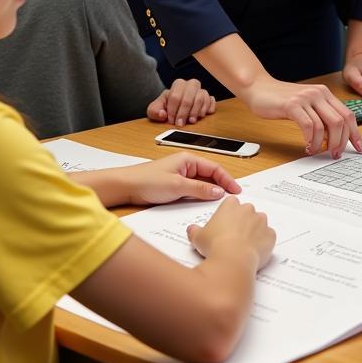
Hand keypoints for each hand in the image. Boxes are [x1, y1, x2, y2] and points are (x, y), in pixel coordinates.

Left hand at [125, 153, 240, 206]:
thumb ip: (200, 189)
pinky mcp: (174, 185)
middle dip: (222, 185)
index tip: (236, 191)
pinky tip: (204, 203)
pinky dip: (201, 195)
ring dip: (212, 191)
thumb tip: (219, 192)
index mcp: (188, 159)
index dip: (228, 179)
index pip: (215, 168)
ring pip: (202, 183)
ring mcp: (180, 175)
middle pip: (210, 175)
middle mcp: (186, 165)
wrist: (125, 187)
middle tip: (232, 198)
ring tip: (222, 202)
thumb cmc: (147, 180)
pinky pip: (193, 189)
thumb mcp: (178, 186)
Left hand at [147, 78, 216, 125]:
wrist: (176, 108)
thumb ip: (154, 111)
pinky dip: (208, 108)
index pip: (175, 97)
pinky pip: (211, 101)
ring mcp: (201, 91)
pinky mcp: (209, 98)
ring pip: (201, 98)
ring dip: (195, 111)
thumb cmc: (165, 108)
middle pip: (189, 97)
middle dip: (183, 112)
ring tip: (191, 121)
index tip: (171, 121)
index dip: (172, 110)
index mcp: (178, 85)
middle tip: (180, 124)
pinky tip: (202, 115)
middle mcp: (191, 85)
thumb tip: (162, 114)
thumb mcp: (155, 109)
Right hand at [187, 196, 275, 270]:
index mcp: (231, 205)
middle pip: (247, 212)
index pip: (232, 204)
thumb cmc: (215, 245)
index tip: (225, 225)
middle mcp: (248, 209)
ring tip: (243, 246)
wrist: (233, 260)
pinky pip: (268, 237)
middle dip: (242, 222)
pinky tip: (254, 252)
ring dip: (254, 232)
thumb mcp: (198, 237)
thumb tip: (191, 229)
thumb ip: (194, 230)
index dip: (228, 215)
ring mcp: (262, 221)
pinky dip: (263, 243)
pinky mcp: (270, 234)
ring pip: (259, 224)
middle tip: (233, 237)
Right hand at [240, 76, 361, 158]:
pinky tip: (306, 146)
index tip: (359, 148)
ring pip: (325, 126)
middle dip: (340, 142)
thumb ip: (320, 115)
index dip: (355, 134)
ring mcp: (306, 98)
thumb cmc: (281, 100)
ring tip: (316, 151)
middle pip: (340, 122)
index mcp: (325, 93)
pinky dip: (310, 140)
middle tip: (334, 155)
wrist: (258, 87)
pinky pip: (309, 126)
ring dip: (323, 144)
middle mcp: (319, 93)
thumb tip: (335, 138)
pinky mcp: (292, 105)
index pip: (348, 115)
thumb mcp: (306, 104)